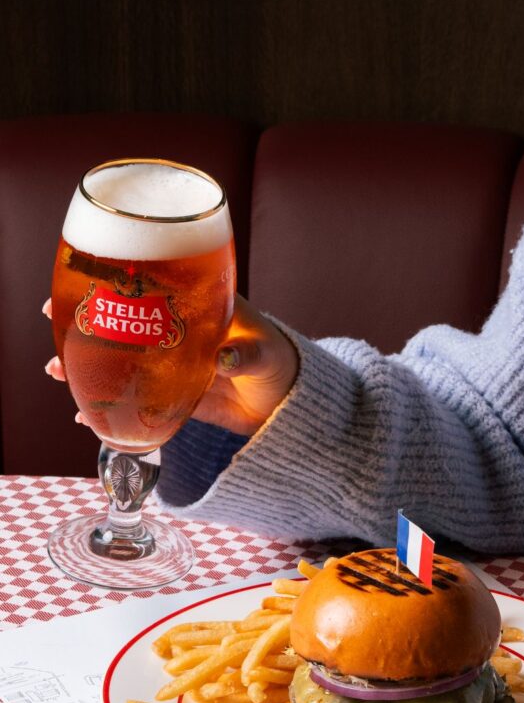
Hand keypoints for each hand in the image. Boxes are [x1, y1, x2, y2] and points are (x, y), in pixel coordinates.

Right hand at [43, 294, 298, 435]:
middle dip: (88, 326)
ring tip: (58, 373)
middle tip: (55, 329)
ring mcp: (172, 362)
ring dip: (91, 367)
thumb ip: (245, 356)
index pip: (148, 286)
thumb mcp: (265, 356)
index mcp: (199, 304)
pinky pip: (135, 397)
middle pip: (124, 323)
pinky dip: (114, 407)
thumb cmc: (280, 364)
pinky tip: (88, 418)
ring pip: (122, 360)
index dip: (110, 283)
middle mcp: (178, 330)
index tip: (76, 285)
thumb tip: (223, 360)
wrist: (288, 405)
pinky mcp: (174, 394)